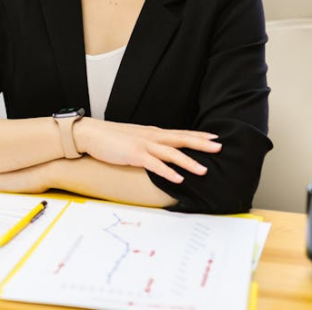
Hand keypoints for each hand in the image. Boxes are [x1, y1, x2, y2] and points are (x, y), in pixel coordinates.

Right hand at [73, 119, 221, 183]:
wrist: (91, 133)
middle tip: (220, 148)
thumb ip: (149, 144)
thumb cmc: (111, 138)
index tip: (215, 138)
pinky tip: (179, 179)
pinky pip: (154, 165)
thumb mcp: (135, 139)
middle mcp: (152, 137)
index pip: (180, 134)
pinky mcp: (134, 154)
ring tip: (204, 170)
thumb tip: (161, 152)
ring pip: (171, 153)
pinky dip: (168, 172)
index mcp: (153, 133)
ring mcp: (144, 145)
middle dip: (201, 144)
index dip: (198, 136)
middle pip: (181, 139)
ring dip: (189, 162)